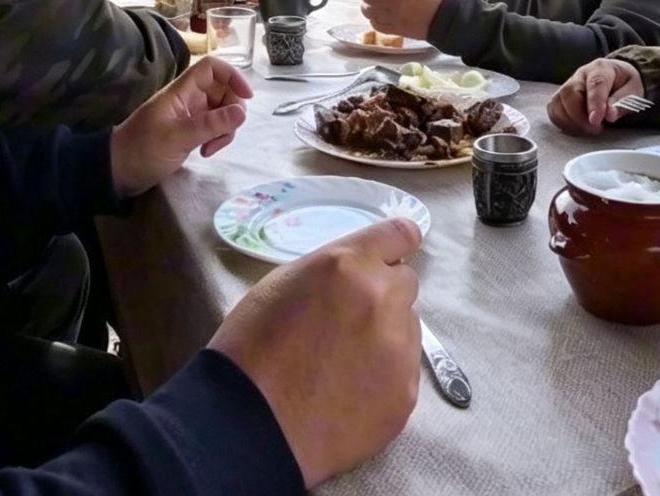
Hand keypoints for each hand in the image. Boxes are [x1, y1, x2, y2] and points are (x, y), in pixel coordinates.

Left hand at [110, 57, 252, 195]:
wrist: (118, 172)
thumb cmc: (142, 151)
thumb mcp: (178, 138)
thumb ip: (211, 124)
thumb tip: (243, 111)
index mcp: (181, 92)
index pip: (212, 68)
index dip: (233, 76)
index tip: (247, 97)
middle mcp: (189, 100)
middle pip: (223, 91)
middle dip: (232, 111)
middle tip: (224, 134)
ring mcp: (191, 116)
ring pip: (223, 111)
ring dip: (225, 129)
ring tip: (210, 149)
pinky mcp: (191, 132)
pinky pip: (215, 127)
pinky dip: (217, 138)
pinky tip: (205, 152)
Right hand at [210, 217, 421, 486]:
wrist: (251, 425)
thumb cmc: (251, 350)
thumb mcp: (280, 285)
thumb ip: (331, 273)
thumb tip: (359, 273)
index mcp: (347, 266)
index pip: (400, 234)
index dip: (394, 245)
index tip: (390, 256)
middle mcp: (382, 299)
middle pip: (405, 283)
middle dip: (382, 294)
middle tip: (348, 320)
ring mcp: (399, 348)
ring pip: (407, 327)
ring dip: (386, 334)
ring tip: (344, 362)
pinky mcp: (406, 392)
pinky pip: (405, 370)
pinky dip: (385, 374)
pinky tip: (350, 390)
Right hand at [547, 59, 644, 136]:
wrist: (616, 77)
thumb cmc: (624, 83)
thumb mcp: (633, 90)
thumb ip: (622, 102)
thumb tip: (609, 114)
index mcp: (601, 68)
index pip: (595, 84)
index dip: (594, 103)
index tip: (596, 121)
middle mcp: (581, 74)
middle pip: (570, 93)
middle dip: (579, 116)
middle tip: (595, 129)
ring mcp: (568, 84)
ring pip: (558, 103)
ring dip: (571, 121)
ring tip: (589, 128)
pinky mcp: (560, 96)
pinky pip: (554, 110)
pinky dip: (563, 123)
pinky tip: (578, 127)